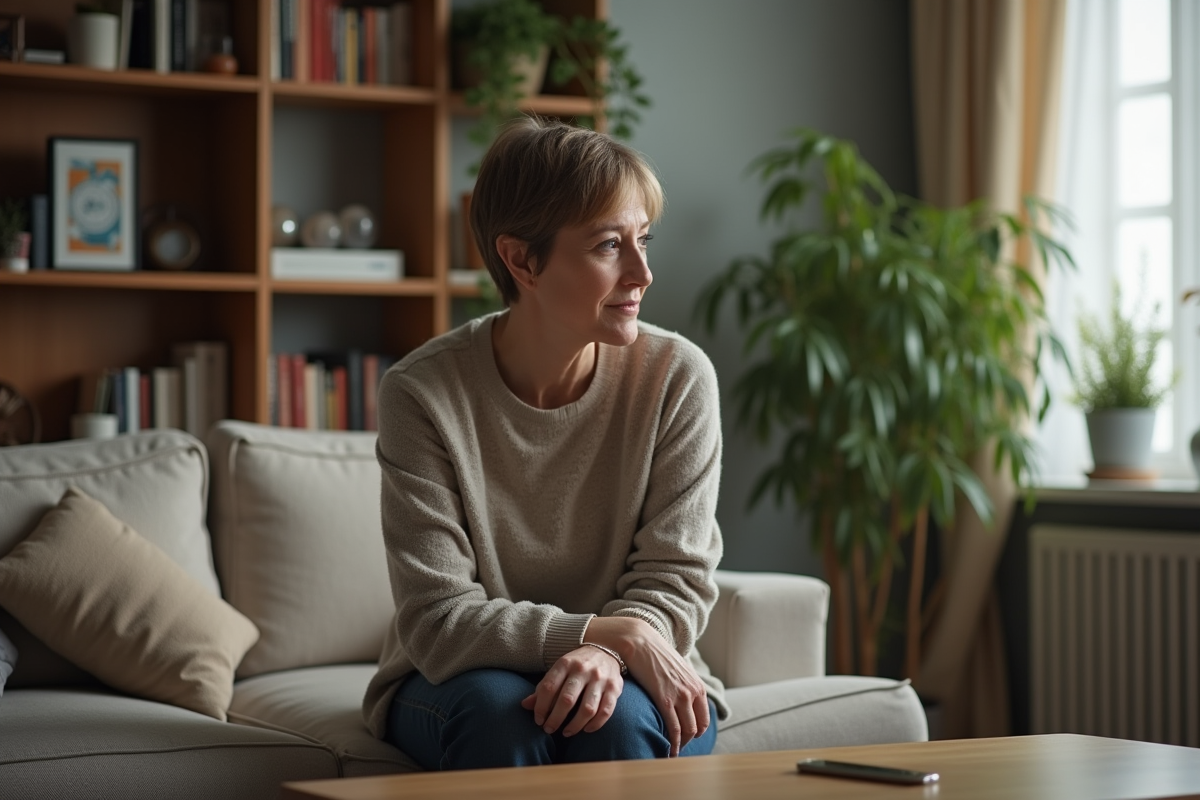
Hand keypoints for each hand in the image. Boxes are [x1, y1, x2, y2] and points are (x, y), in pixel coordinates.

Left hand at [521, 646, 623, 737]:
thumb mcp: (559, 669)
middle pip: (567, 700)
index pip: (549, 687)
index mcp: (565, 663)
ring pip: (587, 708)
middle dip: (555, 719)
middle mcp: (583, 670)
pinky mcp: (615, 687)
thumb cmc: (578, 663)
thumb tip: (524, 705)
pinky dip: (595, 724)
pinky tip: (586, 730)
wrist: (607, 647)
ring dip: (575, 725)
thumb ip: (544, 687)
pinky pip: (606, 711)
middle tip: (548, 729)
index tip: (538, 720)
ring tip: (566, 733)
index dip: (540, 707)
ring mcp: (600, 679)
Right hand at [584, 616, 709, 756]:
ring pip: (687, 731)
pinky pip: (674, 729)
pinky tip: (668, 750)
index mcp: (697, 686)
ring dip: (680, 745)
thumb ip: (683, 683)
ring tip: (671, 752)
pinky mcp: (665, 699)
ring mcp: (680, 696)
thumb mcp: (677, 668)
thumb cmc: (655, 654)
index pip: (704, 719)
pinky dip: (673, 743)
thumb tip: (680, 694)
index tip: (686, 739)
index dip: (696, 732)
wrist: (641, 641)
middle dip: (689, 741)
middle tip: (678, 748)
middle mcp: (693, 692)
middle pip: (697, 727)